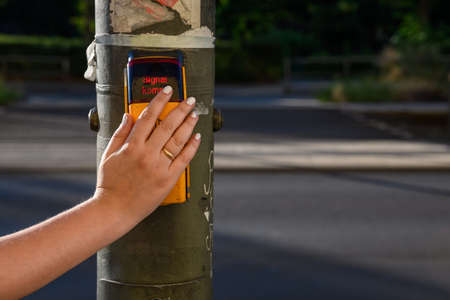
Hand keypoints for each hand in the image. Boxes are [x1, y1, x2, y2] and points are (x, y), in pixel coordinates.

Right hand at [94, 86, 200, 222]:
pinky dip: (191, 147)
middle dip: (180, 109)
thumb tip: (129, 116)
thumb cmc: (110, 183)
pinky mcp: (168, 179)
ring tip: (195, 114)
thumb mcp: (108, 155)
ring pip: (177, 140)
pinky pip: (183, 159)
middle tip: (190, 100)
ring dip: (188, 125)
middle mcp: (147, 154)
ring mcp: (159, 166)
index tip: (167, 90)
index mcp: (132, 146)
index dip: (160, 101)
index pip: (149, 116)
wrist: (114, 209)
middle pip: (167, 125)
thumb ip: (120, 133)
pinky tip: (196, 136)